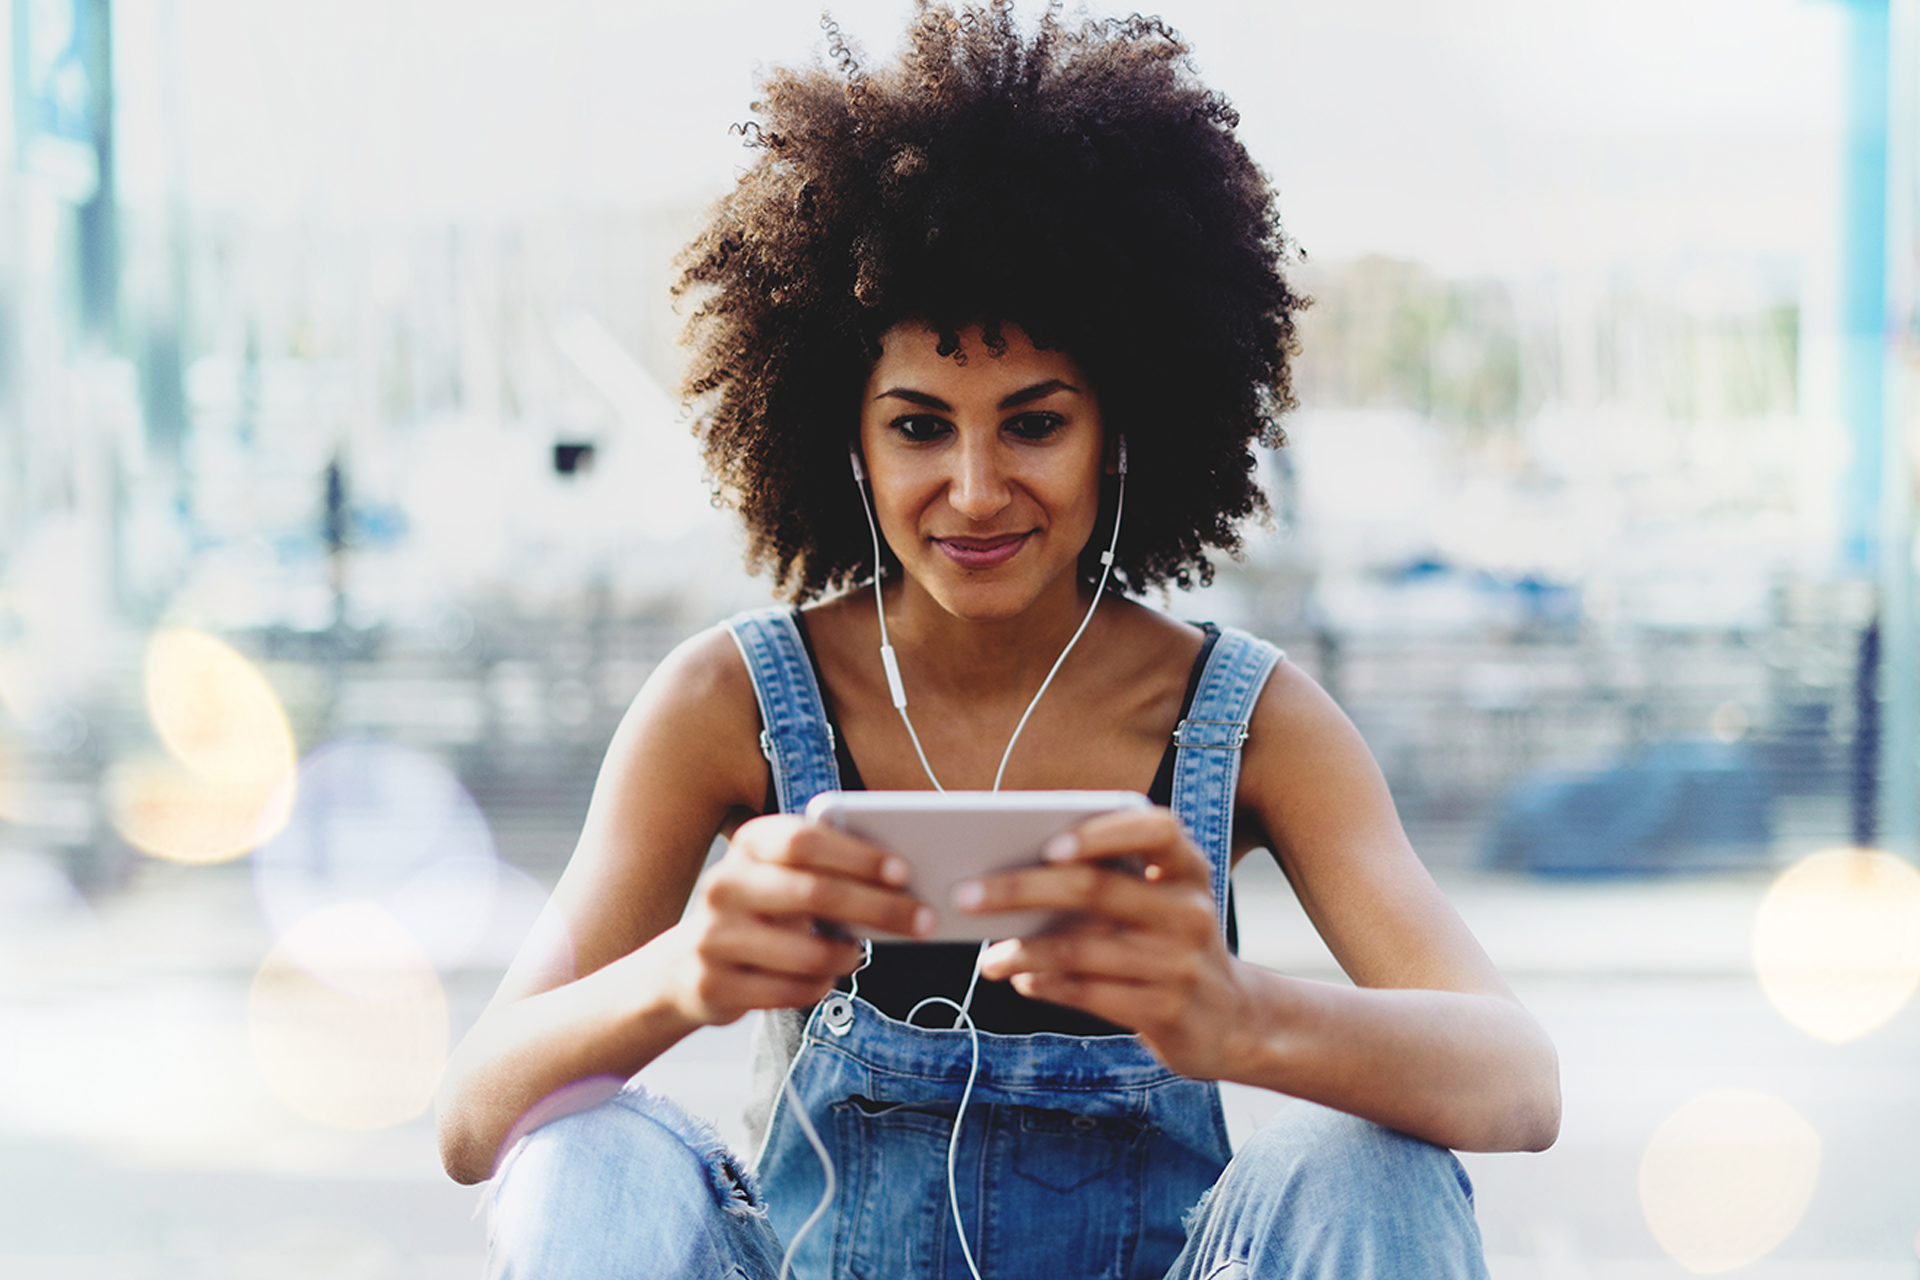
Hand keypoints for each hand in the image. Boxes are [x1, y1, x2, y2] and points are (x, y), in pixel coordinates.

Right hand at [660, 814, 934, 1026]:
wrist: (684, 968)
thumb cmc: (760, 913)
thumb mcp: (783, 878)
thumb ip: (827, 870)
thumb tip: (904, 881)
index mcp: (748, 845)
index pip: (805, 839)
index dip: (857, 855)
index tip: (904, 871)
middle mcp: (724, 885)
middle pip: (814, 892)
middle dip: (878, 908)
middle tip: (924, 921)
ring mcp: (713, 937)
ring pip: (806, 951)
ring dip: (847, 955)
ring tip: (859, 953)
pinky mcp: (714, 985)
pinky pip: (789, 991)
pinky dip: (819, 987)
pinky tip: (824, 979)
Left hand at [963, 807, 1249, 1078]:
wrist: (1232, 1021)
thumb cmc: (1171, 946)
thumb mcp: (1160, 904)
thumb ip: (1108, 882)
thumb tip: (1010, 874)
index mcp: (1187, 870)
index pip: (1156, 830)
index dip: (1102, 833)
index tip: (1048, 843)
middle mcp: (1190, 911)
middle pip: (1096, 888)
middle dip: (1021, 889)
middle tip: (965, 895)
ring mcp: (1180, 964)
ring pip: (1081, 948)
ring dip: (1021, 950)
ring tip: (987, 957)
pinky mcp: (1166, 1011)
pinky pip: (1088, 993)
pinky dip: (1045, 983)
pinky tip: (1021, 978)